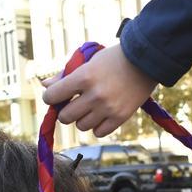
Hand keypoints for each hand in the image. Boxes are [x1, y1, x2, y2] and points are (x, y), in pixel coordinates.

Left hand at [41, 44, 157, 136]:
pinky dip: (97, 126)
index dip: (51, 97)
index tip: (56, 96)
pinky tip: (102, 114)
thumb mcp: (88, 61)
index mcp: (83, 77)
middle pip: (65, 117)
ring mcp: (107, 108)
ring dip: (83, 118)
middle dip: (66, 111)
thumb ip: (65, 75)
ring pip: (81, 126)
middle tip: (74, 103)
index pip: (52, 96)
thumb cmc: (113, 59)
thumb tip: (45, 86)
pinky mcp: (120, 118)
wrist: (146, 61)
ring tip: (92, 107)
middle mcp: (94, 95)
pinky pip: (98, 132)